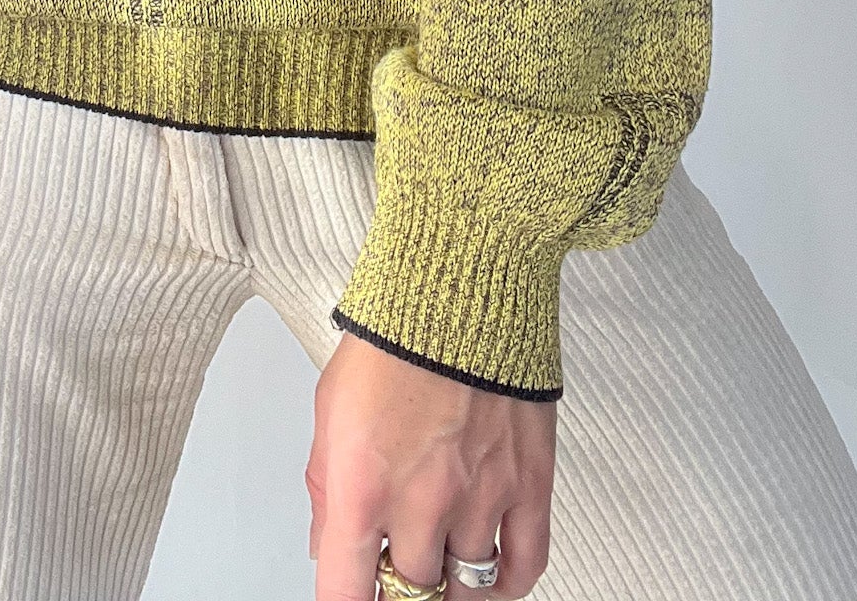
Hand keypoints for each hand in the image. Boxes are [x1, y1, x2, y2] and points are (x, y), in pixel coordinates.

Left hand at [307, 333, 555, 599]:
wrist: (459, 286)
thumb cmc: (394, 336)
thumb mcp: (330, 408)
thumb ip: (326, 487)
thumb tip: (328, 545)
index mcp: (362, 485)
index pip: (346, 594)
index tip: (351, 598)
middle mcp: (422, 502)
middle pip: (411, 593)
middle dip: (399, 586)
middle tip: (395, 564)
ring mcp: (481, 498)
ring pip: (465, 588)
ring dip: (447, 584)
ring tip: (436, 566)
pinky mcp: (529, 484)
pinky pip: (524, 565)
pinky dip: (504, 583)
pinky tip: (487, 575)